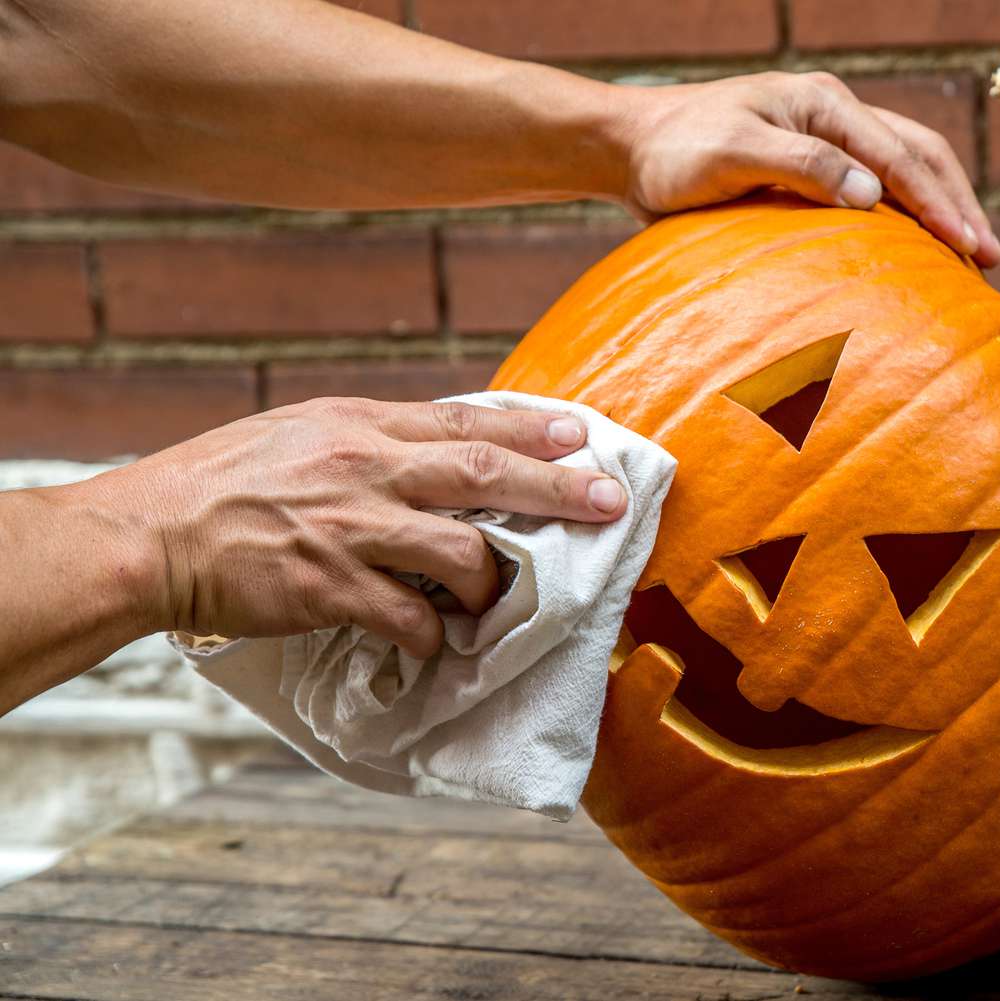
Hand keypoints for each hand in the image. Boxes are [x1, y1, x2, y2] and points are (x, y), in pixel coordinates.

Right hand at [120, 398, 626, 657]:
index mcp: (359, 425)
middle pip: (485, 473)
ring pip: (461, 553)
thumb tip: (441, 454)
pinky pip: (408, 616)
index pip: (465, 419)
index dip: (530, 428)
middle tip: (609, 504)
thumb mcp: (303, 434)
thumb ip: (373, 441)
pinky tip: (433, 643)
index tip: (582, 434)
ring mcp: (349, 528)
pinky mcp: (329, 587)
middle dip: (558, 489)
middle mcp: (364, 468)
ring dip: (493, 585)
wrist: (149, 533)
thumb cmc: (222, 482)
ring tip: (498, 602)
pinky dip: (431, 635)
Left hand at [615, 72, 999, 267]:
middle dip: (957, 203)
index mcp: (824, 103)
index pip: (899, 155)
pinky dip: (907, 214)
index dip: (939, 203)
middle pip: (919, 154)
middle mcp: (834, 114)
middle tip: (989, 257)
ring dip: (941, 207)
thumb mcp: (733, 153)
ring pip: (905, 167)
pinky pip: (877, 186)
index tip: (970, 246)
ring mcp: (827, 138)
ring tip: (972, 254)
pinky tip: (920, 249)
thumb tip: (873, 195)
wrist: (633, 150)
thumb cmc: (677, 152)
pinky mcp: (814, 167)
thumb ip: (802, 165)